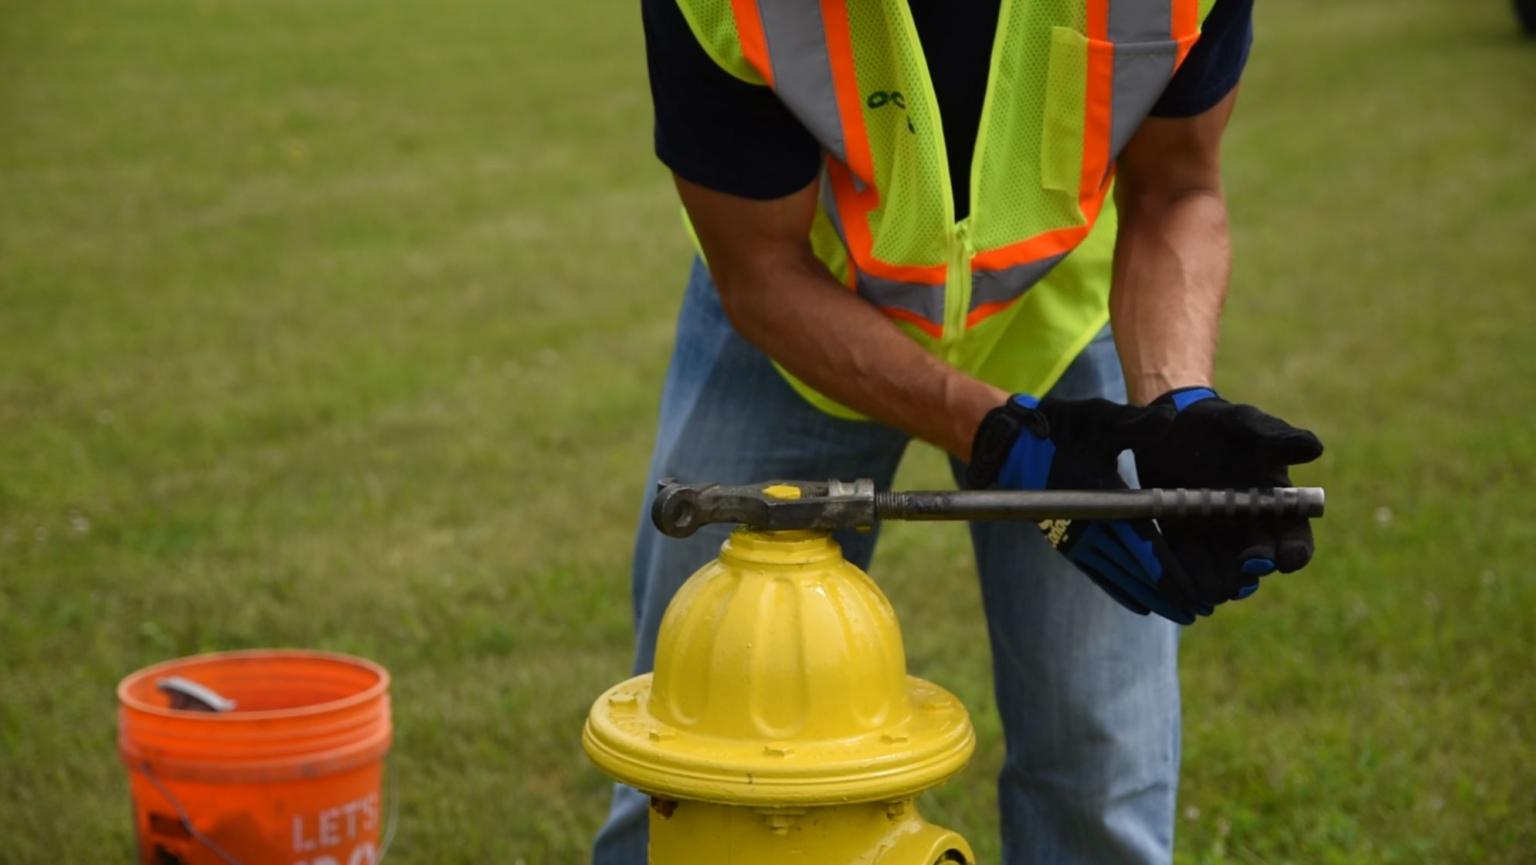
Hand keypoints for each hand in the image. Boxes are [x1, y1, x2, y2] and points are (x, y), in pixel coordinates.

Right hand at [967, 395, 1209, 623]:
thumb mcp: (1099, 419)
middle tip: (1199, 612)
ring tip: (1179, 614)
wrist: (1009, 445)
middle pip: (1135, 569)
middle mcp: (1089, 525)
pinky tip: (1140, 605)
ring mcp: (1075, 538)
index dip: (1169, 570)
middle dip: (1168, 592)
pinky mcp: (1066, 543)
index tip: (1194, 590)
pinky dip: (1120, 590)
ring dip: (1149, 597)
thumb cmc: (1060, 429)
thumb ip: (1137, 424)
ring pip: (1118, 576)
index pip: (1143, 543)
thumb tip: (1172, 418)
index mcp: (1103, 498)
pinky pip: (1097, 573)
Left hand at [1132, 387, 1324, 604]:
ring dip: (1220, 583)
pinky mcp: (1180, 541)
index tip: (1287, 557)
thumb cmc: (1216, 421)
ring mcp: (1214, 539)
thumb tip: (1316, 448)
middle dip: (1254, 571)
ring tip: (1213, 584)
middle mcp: (1248, 528)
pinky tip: (1180, 580)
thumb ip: (1275, 437)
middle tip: (1246, 566)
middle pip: (1259, 564)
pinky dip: (1184, 579)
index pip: (1295, 538)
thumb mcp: (1243, 423)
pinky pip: (1186, 571)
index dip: (1295, 553)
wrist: (1168, 423)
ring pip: (1224, 576)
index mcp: (1274, 504)